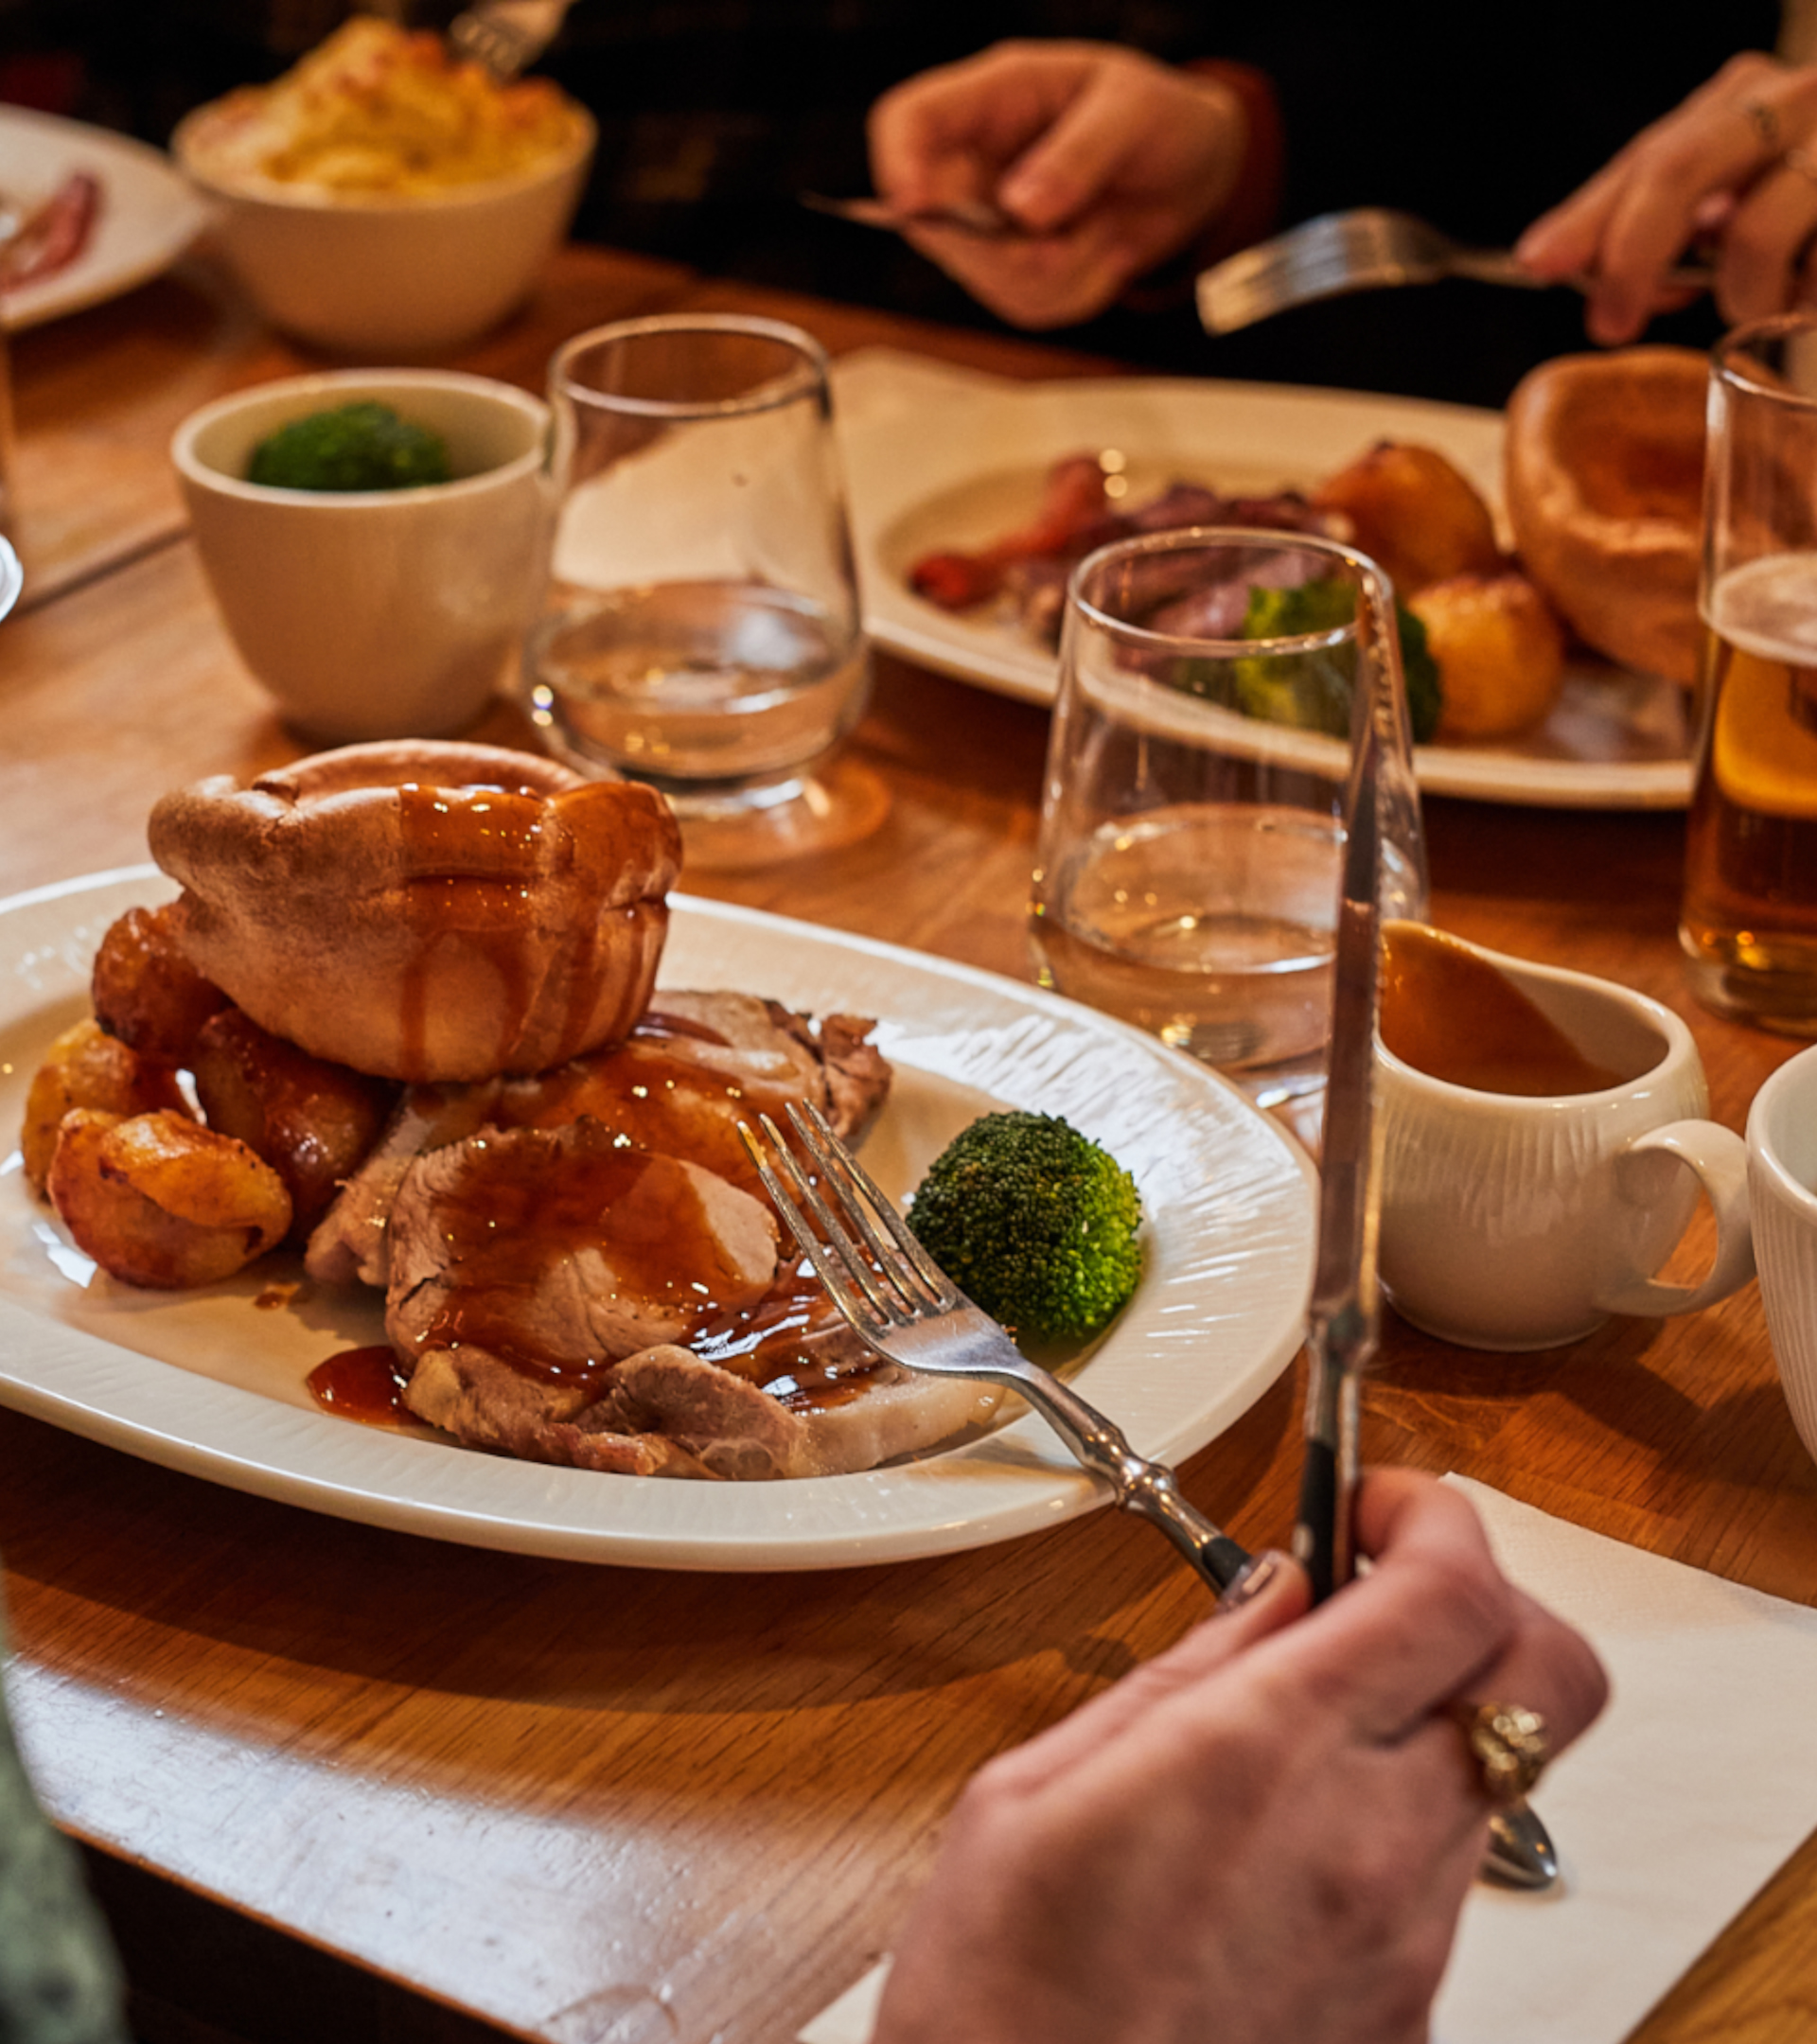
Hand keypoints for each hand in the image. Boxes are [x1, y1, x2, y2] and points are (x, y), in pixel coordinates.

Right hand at [867, 41, 1245, 328]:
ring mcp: (989, 223)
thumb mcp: (1134, 112)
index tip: (918, 207)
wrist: (1195, 171)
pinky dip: (1075, 292)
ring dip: (1059, 270)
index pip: (908, 122)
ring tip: (1104, 227)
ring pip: (986, 278)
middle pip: (936, 224)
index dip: (898, 164)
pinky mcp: (1014, 273)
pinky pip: (1024, 306)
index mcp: (991, 98)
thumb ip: (1079, 154)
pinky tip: (1102, 253)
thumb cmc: (1159, 117)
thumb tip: (1020, 209)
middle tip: (1075, 230)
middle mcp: (977, 163)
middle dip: (1008, 248)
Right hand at [872, 1469, 1607, 2043]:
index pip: (1454, 1592)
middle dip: (1490, 1595)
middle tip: (1391, 1581)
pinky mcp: (1409, 2012)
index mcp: (1267, 1754)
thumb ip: (1184, 1674)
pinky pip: (1450, 1874)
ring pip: (1503, 1770)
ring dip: (1440, 1709)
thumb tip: (1272, 1594)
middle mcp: (1372, 1842)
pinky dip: (1404, 1812)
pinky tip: (1300, 1824)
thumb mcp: (1040, 1788)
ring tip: (1319, 1712)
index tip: (1378, 1503)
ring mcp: (1407, 1939)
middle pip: (1546, 1674)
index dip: (1440, 1518)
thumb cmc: (1002, 2001)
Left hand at [1517, 52, 1816, 343]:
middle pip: (1678, 170)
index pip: (1644, 158)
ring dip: (1740, 297)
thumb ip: (1674, 234)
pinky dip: (1801, 302)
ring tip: (1761, 304)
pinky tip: (1810, 291)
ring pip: (1752, 234)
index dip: (1585, 216)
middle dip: (1630, 258)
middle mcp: (1790, 101)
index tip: (1538, 262)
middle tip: (1611, 324)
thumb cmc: (1816, 210)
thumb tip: (1608, 285)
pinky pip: (1812, 275)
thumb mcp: (1741, 204)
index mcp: (1740, 100)